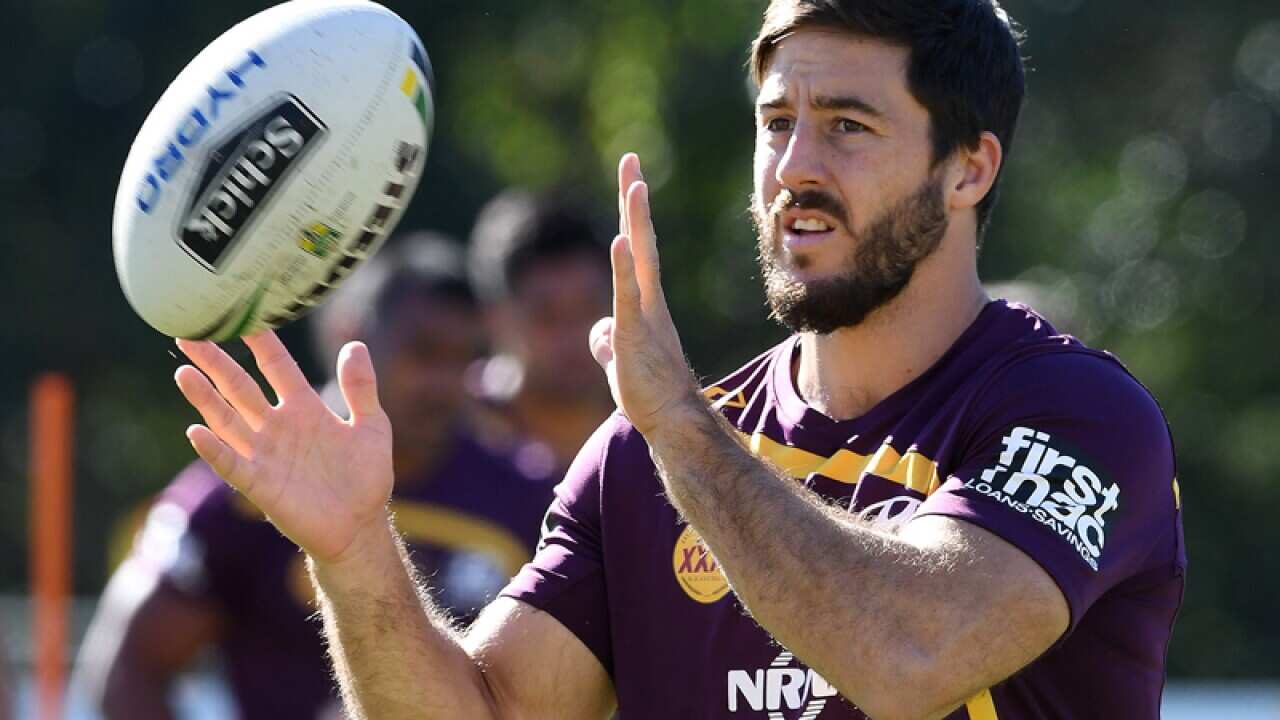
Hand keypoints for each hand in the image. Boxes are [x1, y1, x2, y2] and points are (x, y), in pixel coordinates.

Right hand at [173, 331, 393, 564]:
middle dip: (216, 363)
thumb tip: (355, 345)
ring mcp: (266, 454)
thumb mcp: (373, 426)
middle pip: (241, 387)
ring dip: (205, 398)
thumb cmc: (366, 477)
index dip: (261, 342)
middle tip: (190, 335)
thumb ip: (362, 388)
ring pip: (228, 420)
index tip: (242, 316)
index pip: (277, 366)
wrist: (360, 526)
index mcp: (305, 408)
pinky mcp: (260, 485)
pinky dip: (215, 449)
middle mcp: (278, 426)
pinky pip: (232, 463)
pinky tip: (197, 431)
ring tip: (183, 372)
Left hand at [589, 153, 701, 435]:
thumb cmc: (649, 394)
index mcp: (644, 304)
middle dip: (634, 198)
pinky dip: (623, 267)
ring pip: (638, 258)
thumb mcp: (619, 361)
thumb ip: (607, 341)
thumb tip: (599, 330)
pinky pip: (627, 293)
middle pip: (639, 239)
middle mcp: (648, 300)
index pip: (635, 250)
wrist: (673, 421)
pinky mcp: (634, 333)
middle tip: (631, 160)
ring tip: (635, 183)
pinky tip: (619, 241)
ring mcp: (644, 314)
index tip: (632, 179)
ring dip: (636, 219)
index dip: (631, 215)